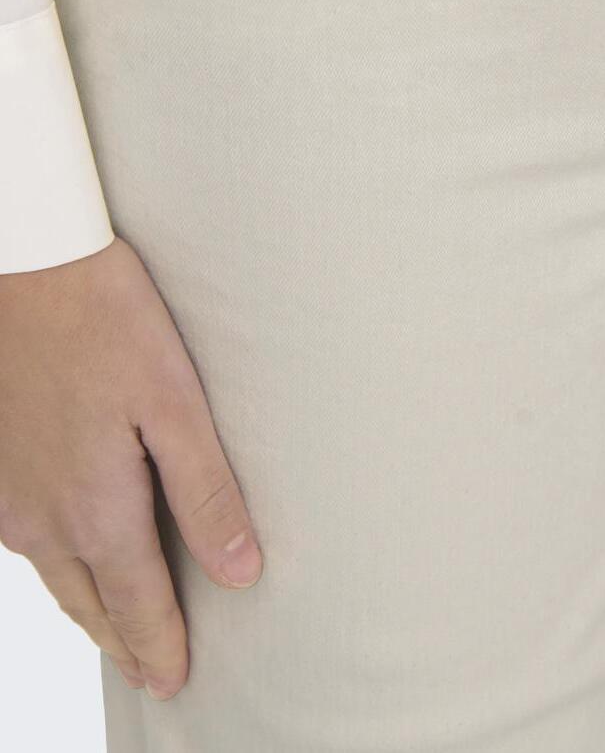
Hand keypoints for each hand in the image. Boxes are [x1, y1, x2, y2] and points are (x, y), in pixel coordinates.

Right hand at [0, 237, 261, 699]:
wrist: (27, 265)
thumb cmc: (106, 321)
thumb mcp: (175, 402)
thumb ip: (207, 492)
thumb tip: (240, 572)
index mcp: (95, 509)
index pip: (136, 603)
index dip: (161, 645)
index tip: (178, 681)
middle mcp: (41, 518)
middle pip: (89, 603)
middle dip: (125, 641)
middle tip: (154, 674)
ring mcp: (7, 495)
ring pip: (54, 574)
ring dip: (90, 606)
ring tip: (121, 627)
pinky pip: (27, 540)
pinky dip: (59, 564)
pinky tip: (74, 556)